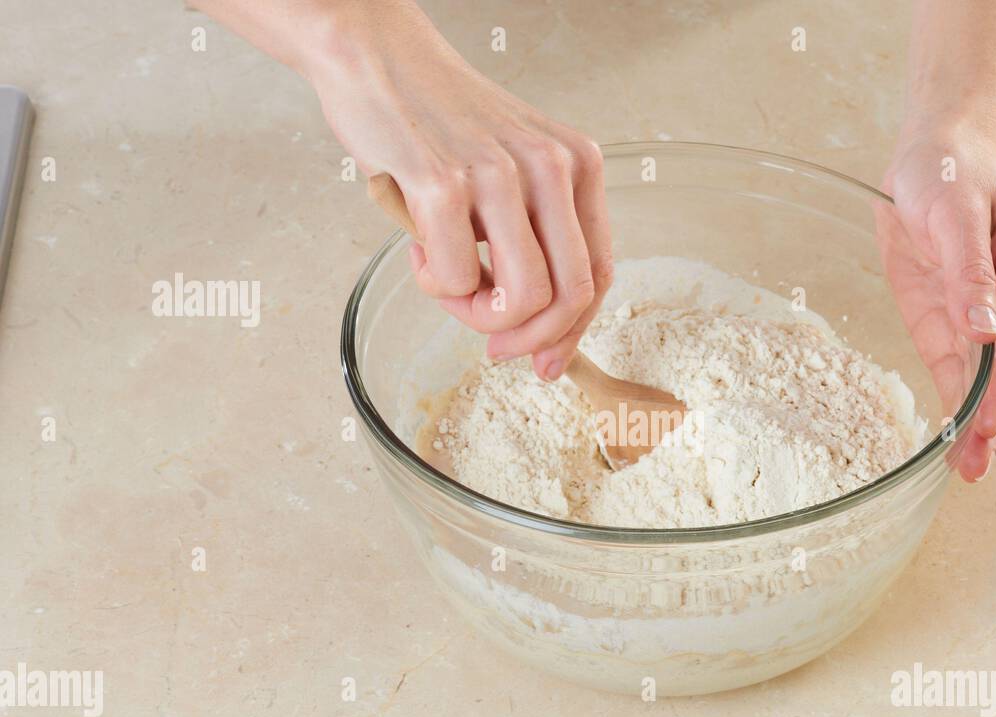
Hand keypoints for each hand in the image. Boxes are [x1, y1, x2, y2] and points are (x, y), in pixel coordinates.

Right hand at [306, 2, 611, 380]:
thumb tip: (538, 324)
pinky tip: (418, 246)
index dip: (573, 330)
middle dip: (530, 338)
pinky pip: (454, 280)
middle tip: (493, 342)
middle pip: (570, 295)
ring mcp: (499, 174)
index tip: (545, 360)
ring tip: (445, 280)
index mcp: (578, 163)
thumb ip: (535, 232)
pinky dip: (432, 284)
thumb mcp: (515, 168)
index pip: (598, 272)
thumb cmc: (441, 123)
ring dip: (477, 314)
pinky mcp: (443, 182)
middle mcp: (550, 166)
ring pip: (521, 298)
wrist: (377, 57)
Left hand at [875, 124, 995, 481]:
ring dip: (984, 426)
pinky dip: (961, 409)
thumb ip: (970, 272)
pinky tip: (952, 441)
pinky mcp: (955, 329)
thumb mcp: (954, 214)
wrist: (931, 158)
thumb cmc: (950, 176)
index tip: (988, 429)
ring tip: (964, 467)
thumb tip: (987, 331)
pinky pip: (964, 377)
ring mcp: (989, 322)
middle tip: (972, 466)